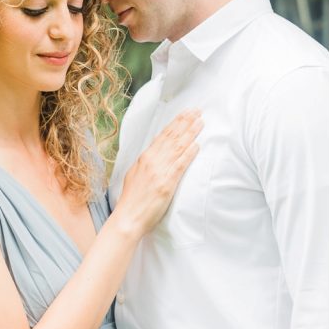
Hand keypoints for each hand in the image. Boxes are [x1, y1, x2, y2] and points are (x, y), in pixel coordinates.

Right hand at [113, 109, 202, 239]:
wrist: (128, 217)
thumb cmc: (132, 200)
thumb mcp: (135, 176)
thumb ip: (146, 165)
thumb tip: (154, 156)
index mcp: (144, 158)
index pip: (162, 136)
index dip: (175, 123)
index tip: (185, 113)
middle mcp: (151, 161)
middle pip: (171, 137)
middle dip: (185, 122)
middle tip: (197, 111)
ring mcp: (158, 171)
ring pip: (177, 147)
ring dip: (190, 133)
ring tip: (200, 122)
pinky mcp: (166, 183)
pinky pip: (179, 165)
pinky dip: (188, 154)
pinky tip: (197, 145)